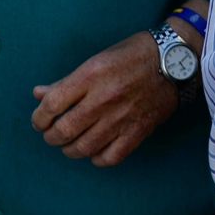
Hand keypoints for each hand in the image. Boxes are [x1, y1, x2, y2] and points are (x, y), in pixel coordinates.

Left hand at [31, 32, 180, 167]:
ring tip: (71, 143)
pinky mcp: (137, 132)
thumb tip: (39, 95)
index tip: (40, 120)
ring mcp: (121, 118)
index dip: (39, 118)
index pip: (51, 105)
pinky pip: (109, 157)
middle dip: (51, 136)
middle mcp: (104, 98)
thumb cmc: (133, 55)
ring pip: (82, 148)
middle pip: (63, 131)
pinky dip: (96, 158)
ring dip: (70, 149)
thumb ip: (66, 81)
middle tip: (53, 134)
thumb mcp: (97, 60)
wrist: (175, 60)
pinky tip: (95, 150)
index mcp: (91, 75)